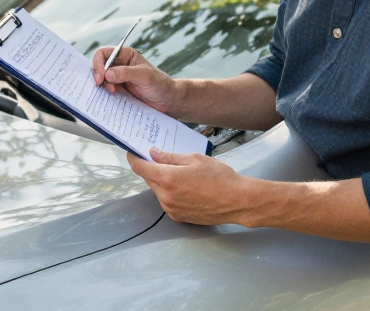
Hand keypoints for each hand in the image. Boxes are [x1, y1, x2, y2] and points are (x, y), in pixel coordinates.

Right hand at [92, 46, 177, 112]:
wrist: (167, 101)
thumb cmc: (160, 84)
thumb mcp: (144, 76)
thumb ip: (126, 73)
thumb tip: (107, 74)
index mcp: (125, 55)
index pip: (104, 53)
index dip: (98, 63)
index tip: (102, 76)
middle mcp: (119, 64)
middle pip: (99, 65)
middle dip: (98, 74)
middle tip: (100, 84)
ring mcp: (118, 77)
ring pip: (101, 78)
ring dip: (102, 84)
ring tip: (112, 91)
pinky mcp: (119, 89)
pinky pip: (106, 89)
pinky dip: (105, 92)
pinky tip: (111, 96)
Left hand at [127, 149, 255, 225]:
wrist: (238, 201)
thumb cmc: (220, 177)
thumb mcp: (195, 159)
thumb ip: (170, 157)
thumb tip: (153, 154)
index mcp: (168, 178)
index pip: (140, 167)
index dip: (134, 158)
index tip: (132, 152)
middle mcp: (166, 196)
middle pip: (148, 179)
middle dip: (151, 168)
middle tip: (159, 158)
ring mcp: (171, 209)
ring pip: (157, 190)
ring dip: (162, 181)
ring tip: (181, 174)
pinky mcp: (178, 217)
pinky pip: (167, 201)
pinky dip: (170, 192)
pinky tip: (186, 187)